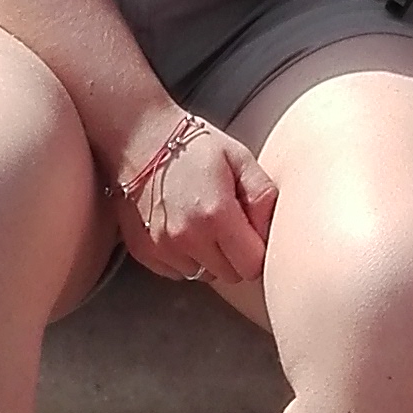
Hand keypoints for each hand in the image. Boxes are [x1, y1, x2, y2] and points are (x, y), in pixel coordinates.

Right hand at [115, 110, 276, 291]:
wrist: (139, 137)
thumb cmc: (194, 145)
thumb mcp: (240, 159)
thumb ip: (263, 197)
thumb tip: (272, 233)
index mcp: (216, 215)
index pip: (252, 266)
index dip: (257, 250)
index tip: (252, 232)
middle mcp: (187, 238)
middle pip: (229, 275)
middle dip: (235, 255)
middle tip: (228, 222)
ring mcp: (162, 248)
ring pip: (202, 275)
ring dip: (208, 257)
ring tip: (201, 221)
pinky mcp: (144, 253)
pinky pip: (177, 272)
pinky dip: (183, 257)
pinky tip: (181, 226)